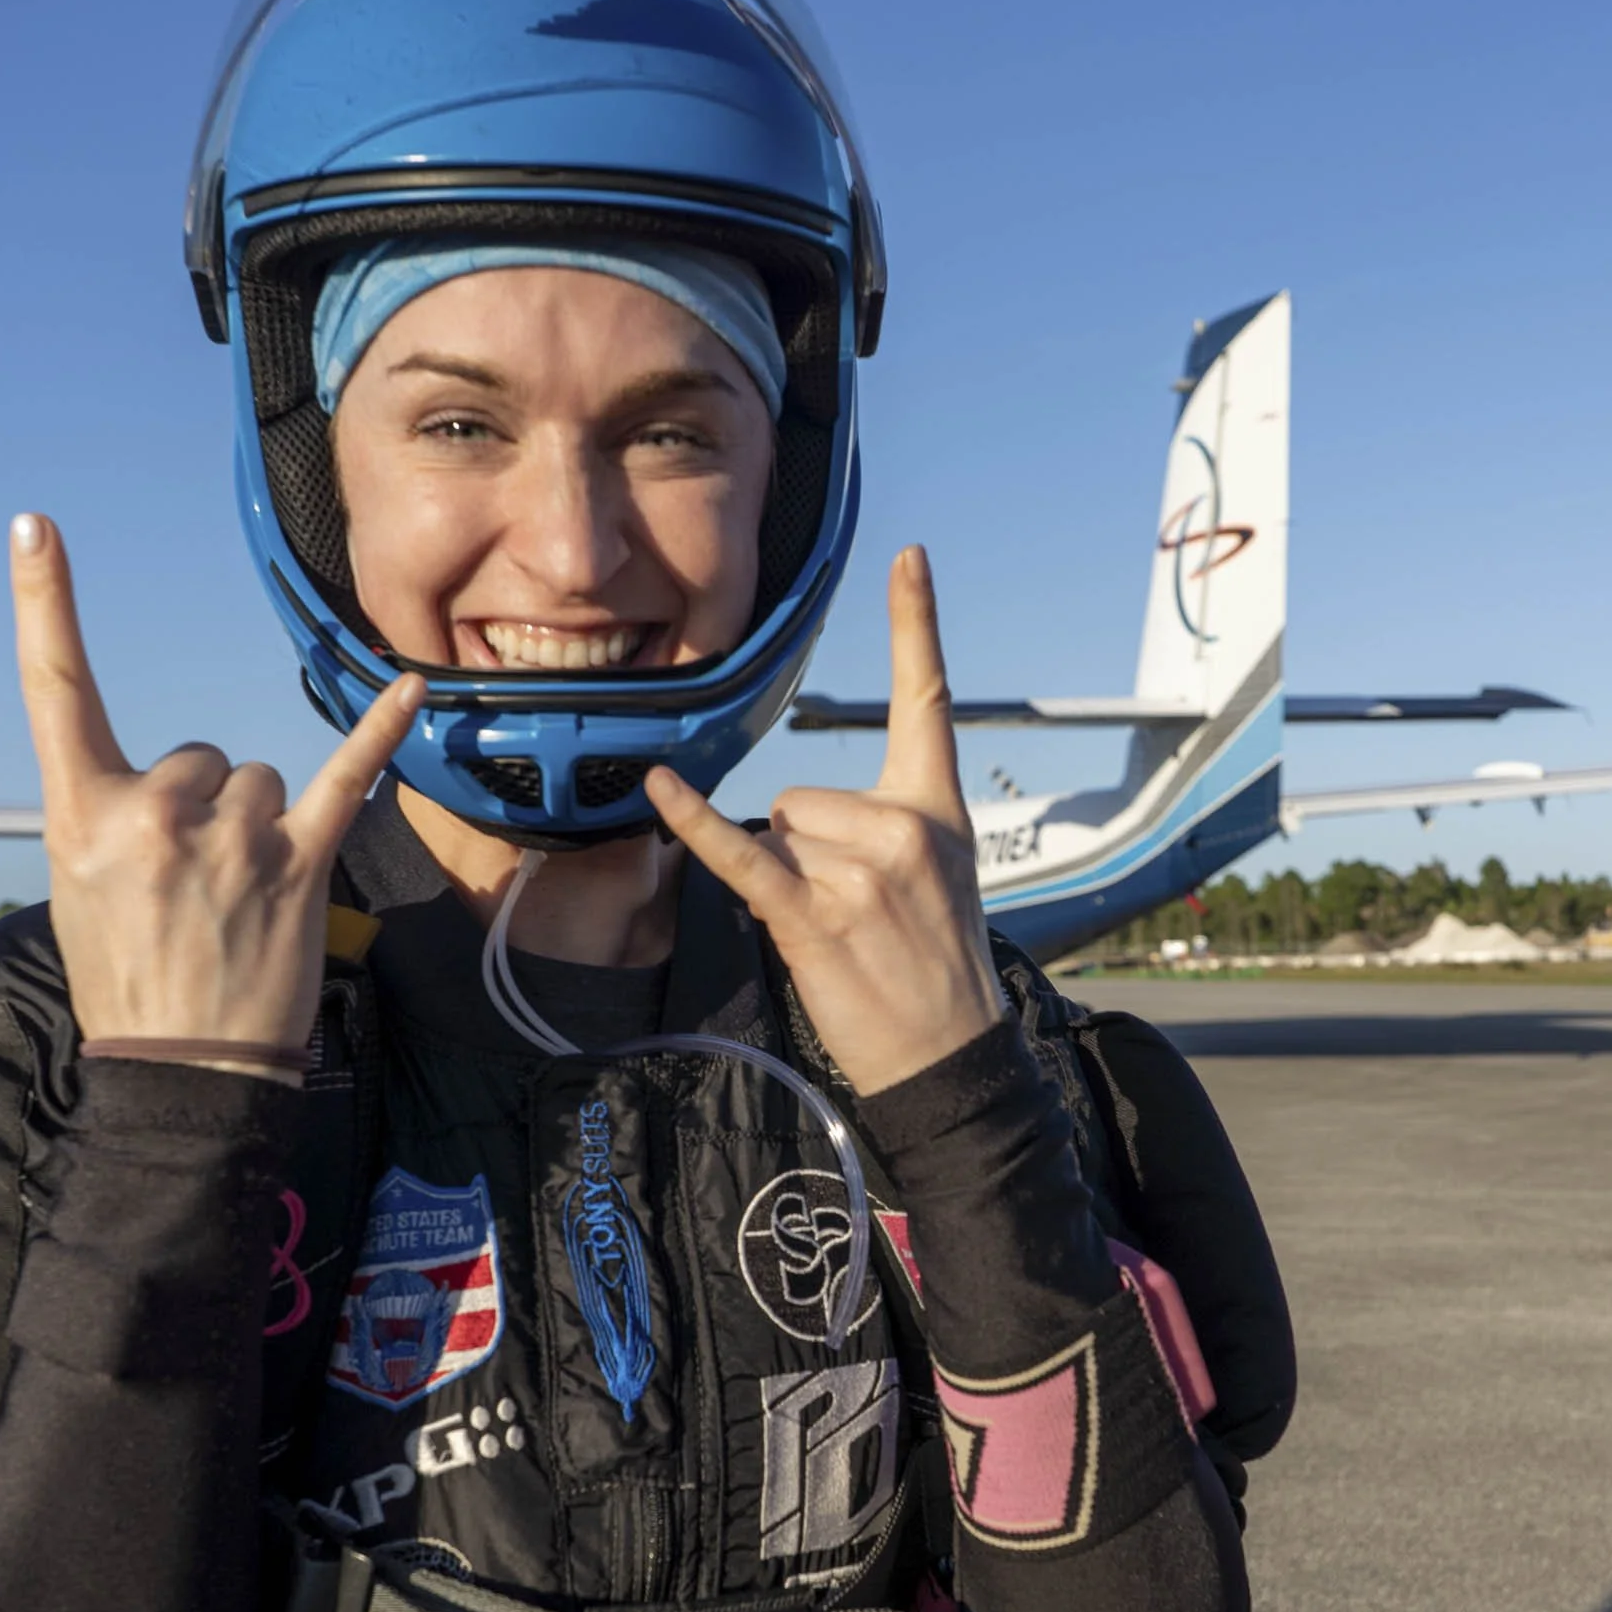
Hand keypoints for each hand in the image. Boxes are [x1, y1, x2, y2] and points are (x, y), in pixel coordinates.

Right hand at [11, 513, 423, 1076]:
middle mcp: (155, 814)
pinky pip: (345, 777)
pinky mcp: (299, 862)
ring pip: (254, 778)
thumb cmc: (128, 981)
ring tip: (238, 900)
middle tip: (191, 891)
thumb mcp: (79, 892)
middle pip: (196, 755)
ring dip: (254, 827)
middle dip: (199, 810)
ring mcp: (232, 838)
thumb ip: (111, 817)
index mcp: (84, 816)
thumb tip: (164, 787)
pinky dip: (380, 732)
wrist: (184, 1076)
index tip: (37, 527)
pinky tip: (415, 685)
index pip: (55, 690)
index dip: (45, 603)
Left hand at [644, 546, 1002, 1095]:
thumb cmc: (932, 967)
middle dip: (805, 851)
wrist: (952, 1055)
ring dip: (786, 883)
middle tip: (851, 912)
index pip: (928, 700)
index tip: (910, 556)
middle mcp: (905, 828)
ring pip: (777, 832)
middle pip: (802, 795)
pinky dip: (695, 828)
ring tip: (836, 933)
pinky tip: (660, 789)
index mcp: (938, 810)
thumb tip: (793, 818)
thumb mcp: (936, 879)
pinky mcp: (815, 913)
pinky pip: (740, 855)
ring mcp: (863, 871)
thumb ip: (882, 827)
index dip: (918, 624)